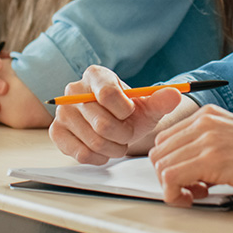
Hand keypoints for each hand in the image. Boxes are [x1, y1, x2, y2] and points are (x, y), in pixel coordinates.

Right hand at [49, 65, 184, 163]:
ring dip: (113, 148)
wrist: (115, 124)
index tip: (130, 112)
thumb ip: (162, 100)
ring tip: (117, 141)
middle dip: (123, 134)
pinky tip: (104, 150)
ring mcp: (62, 111)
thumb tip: (175, 94)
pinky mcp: (56, 132)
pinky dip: (99, 157)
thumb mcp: (148, 105)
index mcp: (96, 75)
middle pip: (102, 123)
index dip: (126, 111)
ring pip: (94, 141)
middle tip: (127, 133)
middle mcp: (74, 89)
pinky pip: (81, 153)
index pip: (108, 94)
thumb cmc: (130, 113)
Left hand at [148, 105, 232, 205]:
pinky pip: (171, 179)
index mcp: (208, 114)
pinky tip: (194, 198)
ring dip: (172, 187)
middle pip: (159, 151)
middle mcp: (204, 122)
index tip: (186, 177)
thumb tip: (188, 165)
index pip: (166, 138)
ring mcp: (207, 139)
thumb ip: (209, 143)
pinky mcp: (212, 160)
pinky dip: (175, 195)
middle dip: (168, 175)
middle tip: (190, 188)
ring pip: (162, 166)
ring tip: (196, 193)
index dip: (170, 163)